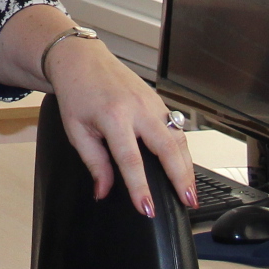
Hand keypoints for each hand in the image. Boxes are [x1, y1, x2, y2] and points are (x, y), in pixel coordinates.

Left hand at [47, 37, 198, 217]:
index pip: (130, 159)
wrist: (82, 59)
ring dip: (187, 167)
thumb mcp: (76, 130)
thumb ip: (93, 163)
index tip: (147, 208)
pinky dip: (183, 151)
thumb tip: (103, 191)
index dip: (140, 187)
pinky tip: (185, 168)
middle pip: (167, 148)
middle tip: (188, 202)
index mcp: (113, 116)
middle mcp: (138, 108)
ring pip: (178, 138)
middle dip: (180, 178)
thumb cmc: (77, 93)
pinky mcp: (159, 101)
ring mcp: (152, 103)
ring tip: (191, 192)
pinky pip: (176, 129)